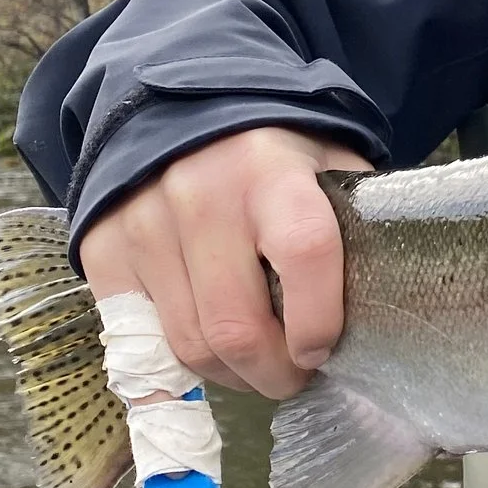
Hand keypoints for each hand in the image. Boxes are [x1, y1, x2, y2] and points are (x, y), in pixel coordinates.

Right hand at [78, 127, 371, 399]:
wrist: (179, 111)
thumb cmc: (272, 154)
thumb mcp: (327, 163)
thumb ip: (355, 222)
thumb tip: (384, 304)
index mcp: (272, 169)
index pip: (305, 252)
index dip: (319, 320)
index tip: (323, 350)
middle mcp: (200, 194)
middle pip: (237, 326)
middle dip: (275, 373)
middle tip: (293, 375)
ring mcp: (143, 224)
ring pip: (190, 346)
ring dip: (231, 376)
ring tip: (255, 365)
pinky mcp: (103, 250)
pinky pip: (143, 342)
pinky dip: (180, 364)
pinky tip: (208, 351)